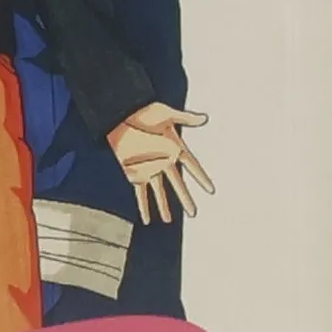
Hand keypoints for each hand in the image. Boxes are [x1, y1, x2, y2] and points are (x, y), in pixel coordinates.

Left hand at [108, 103, 215, 224]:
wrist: (120, 115)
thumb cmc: (144, 111)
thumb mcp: (166, 114)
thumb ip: (185, 118)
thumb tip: (205, 118)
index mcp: (174, 147)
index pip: (191, 166)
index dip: (201, 178)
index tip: (211, 190)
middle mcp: (164, 161)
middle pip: (177, 184)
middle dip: (185, 199)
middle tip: (193, 213)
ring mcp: (149, 168)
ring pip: (159, 192)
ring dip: (164, 206)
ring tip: (169, 220)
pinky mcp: (135, 173)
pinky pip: (140, 193)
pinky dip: (143, 206)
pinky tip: (147, 219)